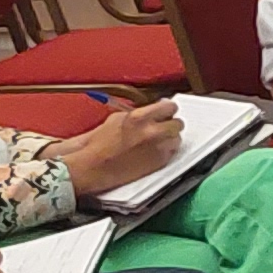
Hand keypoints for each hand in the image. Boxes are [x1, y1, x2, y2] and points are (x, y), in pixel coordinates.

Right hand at [51, 99, 185, 194]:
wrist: (94, 166)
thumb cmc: (100, 142)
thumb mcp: (118, 118)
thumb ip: (140, 113)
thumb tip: (154, 111)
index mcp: (140, 117)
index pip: (170, 107)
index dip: (167, 109)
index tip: (165, 111)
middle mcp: (153, 131)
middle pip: (178, 123)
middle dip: (170, 124)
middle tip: (162, 127)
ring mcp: (159, 148)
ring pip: (177, 138)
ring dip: (169, 138)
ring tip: (156, 141)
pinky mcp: (160, 162)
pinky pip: (172, 152)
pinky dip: (166, 151)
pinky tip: (153, 151)